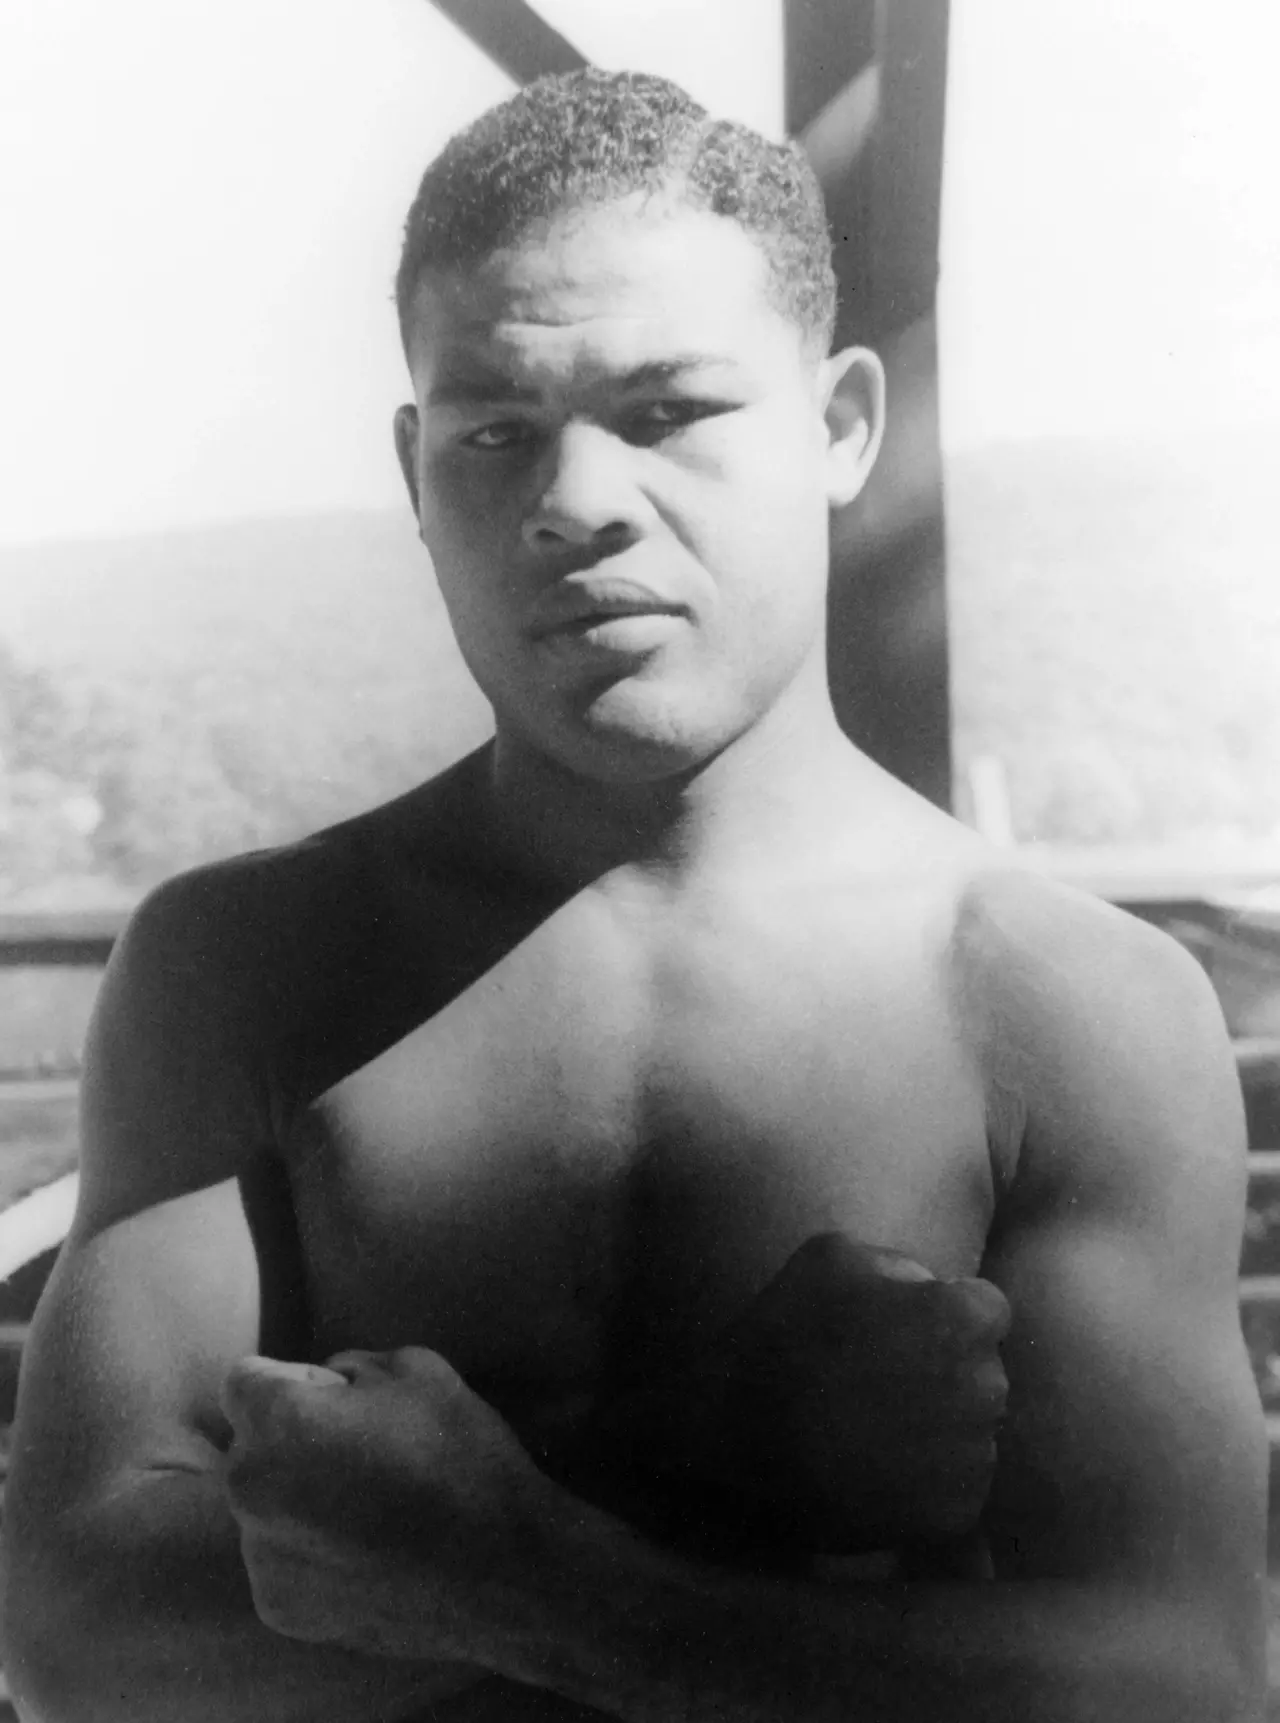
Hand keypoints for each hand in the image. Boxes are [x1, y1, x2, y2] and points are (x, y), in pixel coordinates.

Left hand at [220, 1347, 560, 1664]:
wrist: (502, 1575)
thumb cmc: (461, 1457)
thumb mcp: (417, 1369)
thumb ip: (351, 1365)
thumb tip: (326, 1385)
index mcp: (278, 1422)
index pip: (244, 1380)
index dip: (293, 1381)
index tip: (337, 1400)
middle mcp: (249, 1488)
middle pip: (250, 1445)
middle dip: (290, 1439)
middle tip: (360, 1455)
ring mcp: (260, 1556)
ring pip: (264, 1505)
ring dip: (298, 1498)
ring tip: (368, 1512)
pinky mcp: (278, 1607)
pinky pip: (280, 1559)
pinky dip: (310, 1553)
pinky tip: (366, 1554)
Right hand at [593, 1234, 1009, 1553]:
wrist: (740, 1434)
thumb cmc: (784, 1334)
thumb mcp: (832, 1256)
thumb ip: (897, 1263)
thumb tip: (930, 1285)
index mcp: (960, 1319)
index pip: (989, 1312)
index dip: (949, 1318)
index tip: (911, 1333)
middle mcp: (983, 1386)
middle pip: (983, 1373)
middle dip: (946, 1374)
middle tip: (884, 1384)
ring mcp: (972, 1455)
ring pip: (972, 1433)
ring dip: (938, 1429)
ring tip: (874, 1431)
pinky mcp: (954, 1513)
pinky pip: (956, 1490)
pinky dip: (926, 1484)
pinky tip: (876, 1470)